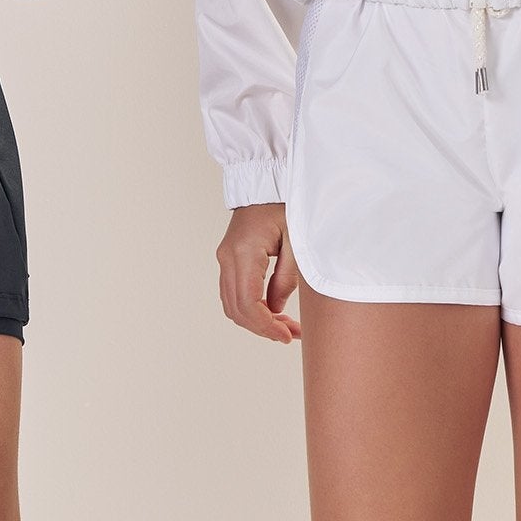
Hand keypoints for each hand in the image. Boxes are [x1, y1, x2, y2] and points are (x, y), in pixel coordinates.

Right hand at [217, 203, 301, 343]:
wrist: (266, 184)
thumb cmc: (284, 206)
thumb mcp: (295, 242)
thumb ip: (286, 279)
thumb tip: (277, 309)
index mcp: (245, 252)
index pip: (248, 303)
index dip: (266, 325)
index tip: (286, 336)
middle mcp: (228, 258)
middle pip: (236, 309)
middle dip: (263, 327)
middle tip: (290, 335)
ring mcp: (224, 259)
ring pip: (231, 305)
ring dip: (256, 321)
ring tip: (284, 326)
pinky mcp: (228, 260)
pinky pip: (232, 293)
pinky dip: (249, 308)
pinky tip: (271, 311)